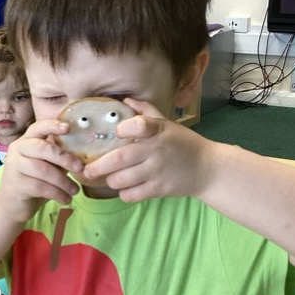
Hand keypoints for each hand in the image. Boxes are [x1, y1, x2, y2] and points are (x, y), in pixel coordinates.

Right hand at [0, 116, 82, 222]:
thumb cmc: (34, 182)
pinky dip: (58, 194)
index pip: (37, 128)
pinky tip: (66, 199)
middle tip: (79, 168)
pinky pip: (41, 187)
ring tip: (74, 191)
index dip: (52, 126)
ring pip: (43, 170)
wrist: (12, 204)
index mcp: (26, 141)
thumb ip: (58, 160)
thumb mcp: (47, 167)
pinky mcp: (16, 184)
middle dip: (64, 158)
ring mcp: (15, 166)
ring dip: (64, 181)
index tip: (68, 127)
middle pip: (42, 148)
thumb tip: (81, 158)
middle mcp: (18, 149)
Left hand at [77, 98, 212, 202]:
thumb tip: (125, 101)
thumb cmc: (184, 144)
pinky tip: (125, 189)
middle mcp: (155, 151)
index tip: (118, 131)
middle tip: (87, 170)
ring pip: (122, 179)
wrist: (208, 169)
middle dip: (99, 166)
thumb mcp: (168, 123)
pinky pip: (133, 194)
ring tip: (110, 179)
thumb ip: (146, 112)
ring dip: (112, 181)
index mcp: (157, 130)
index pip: (141, 125)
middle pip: (120, 158)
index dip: (126, 128)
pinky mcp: (160, 189)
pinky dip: (125, 193)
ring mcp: (157, 171)